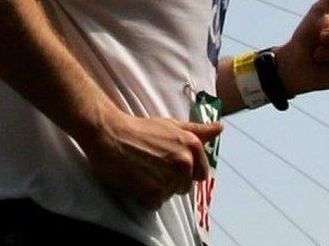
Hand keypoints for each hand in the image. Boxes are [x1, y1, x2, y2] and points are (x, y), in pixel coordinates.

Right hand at [83, 108, 222, 209]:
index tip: (168, 163)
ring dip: (157, 188)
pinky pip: (155, 204)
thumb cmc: (139, 129)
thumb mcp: (171, 125)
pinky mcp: (152, 192)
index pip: (201, 174)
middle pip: (184, 187)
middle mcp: (184, 162)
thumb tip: (220, 128)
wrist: (108, 133)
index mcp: (192, 146)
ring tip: (143, 170)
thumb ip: (198, 130)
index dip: (186, 171)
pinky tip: (136, 180)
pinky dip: (146, 196)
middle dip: (170, 180)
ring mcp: (168, 178)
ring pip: (169, 195)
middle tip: (151, 165)